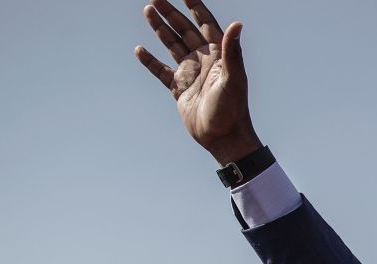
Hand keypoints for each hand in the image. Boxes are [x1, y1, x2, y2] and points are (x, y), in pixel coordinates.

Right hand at [135, 0, 260, 163]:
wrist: (223, 138)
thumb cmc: (232, 109)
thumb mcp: (234, 79)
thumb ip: (232, 51)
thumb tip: (237, 24)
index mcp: (218, 56)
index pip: (206, 24)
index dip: (196, 7)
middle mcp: (204, 61)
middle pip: (185, 31)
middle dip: (171, 13)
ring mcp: (190, 74)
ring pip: (172, 45)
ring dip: (160, 29)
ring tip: (147, 10)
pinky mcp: (179, 89)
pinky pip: (161, 71)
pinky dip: (150, 61)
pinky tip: (139, 49)